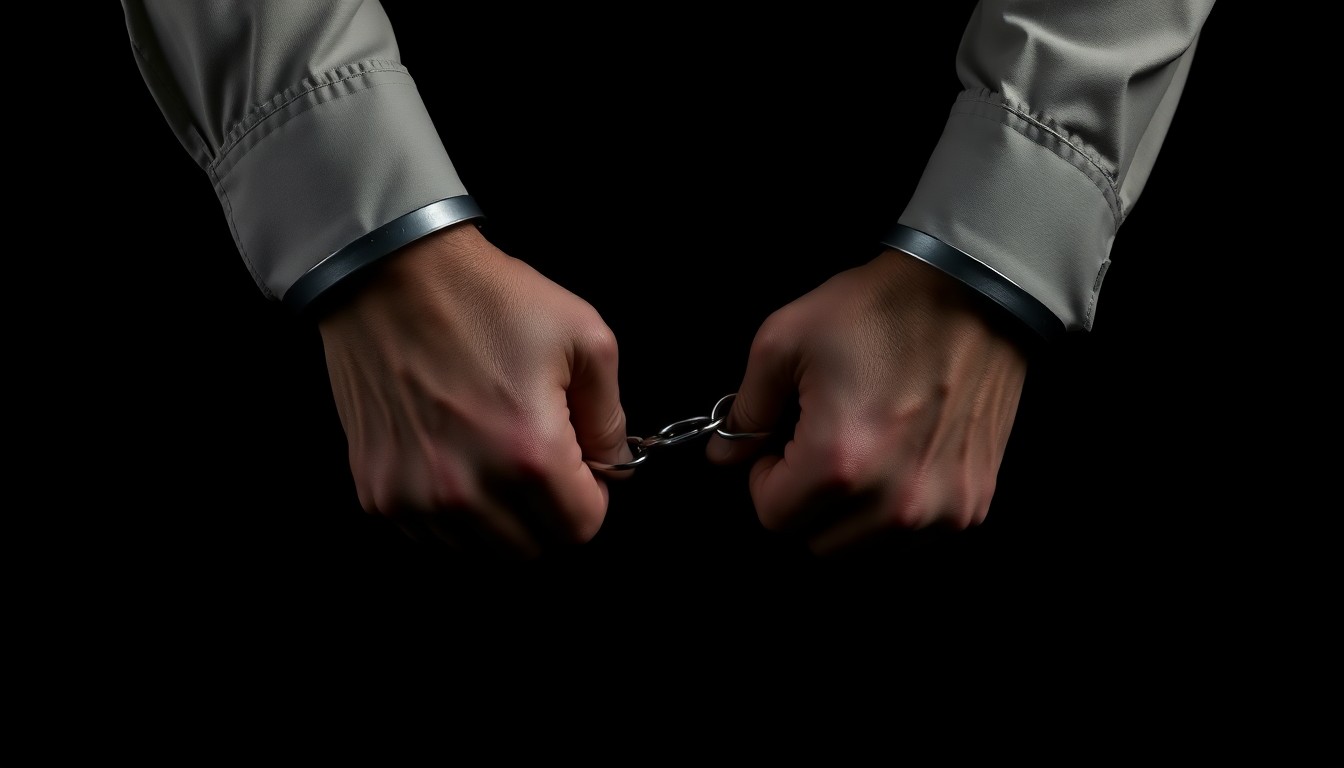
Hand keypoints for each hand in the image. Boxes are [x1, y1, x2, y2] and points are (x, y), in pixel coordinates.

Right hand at [317, 223, 631, 558]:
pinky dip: (448, 509)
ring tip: (488, 450)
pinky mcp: (377, 492)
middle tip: (534, 454)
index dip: (589, 495)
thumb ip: (611, 419)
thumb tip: (613, 467)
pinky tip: (450, 453)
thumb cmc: (489, 299)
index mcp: (529, 456)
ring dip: (495, 514)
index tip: (575, 461)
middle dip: (544, 510)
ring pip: (479, 547)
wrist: (389, 275)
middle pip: (531, 547)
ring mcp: (415, 497)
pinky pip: (430, 533)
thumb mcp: (585, 339)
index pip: (581, 529)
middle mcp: (468, 490)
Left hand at [706, 248, 1029, 554]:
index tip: (781, 443)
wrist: (972, 293)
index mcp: (839, 463)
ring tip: (862, 448)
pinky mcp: (972, 504)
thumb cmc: (878, 310)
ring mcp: (940, 508)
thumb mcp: (784, 341)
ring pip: (865, 545)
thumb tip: (725, 455)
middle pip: (818, 541)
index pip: (773, 517)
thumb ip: (746, 410)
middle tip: (818, 445)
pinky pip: (914, 536)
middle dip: (806, 501)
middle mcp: (894, 501)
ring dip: (850, 512)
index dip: (765, 478)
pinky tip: (901, 454)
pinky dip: (896, 508)